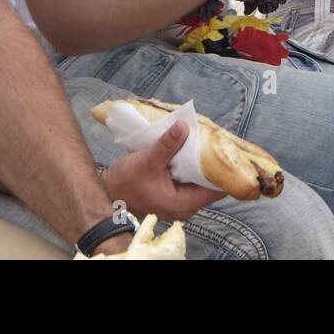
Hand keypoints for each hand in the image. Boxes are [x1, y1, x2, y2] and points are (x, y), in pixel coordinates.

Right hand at [103, 120, 225, 222]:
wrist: (107, 193)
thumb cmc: (126, 183)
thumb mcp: (147, 160)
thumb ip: (167, 144)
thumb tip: (184, 125)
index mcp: (184, 204)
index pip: (217, 188)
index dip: (224, 169)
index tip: (226, 149)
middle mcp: (186, 207)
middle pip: (211, 184)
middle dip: (213, 163)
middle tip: (216, 140)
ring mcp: (180, 202)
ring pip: (200, 181)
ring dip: (201, 163)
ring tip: (205, 141)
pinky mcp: (174, 196)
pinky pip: (190, 180)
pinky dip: (191, 166)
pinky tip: (191, 150)